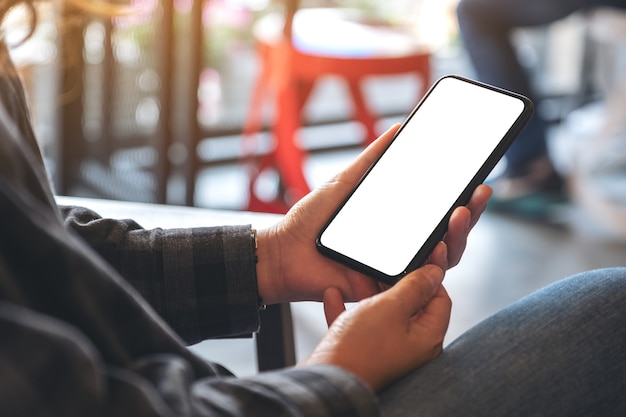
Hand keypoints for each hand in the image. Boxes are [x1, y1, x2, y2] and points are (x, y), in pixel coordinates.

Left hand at [256, 124, 491, 304]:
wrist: (282, 253)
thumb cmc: (311, 221)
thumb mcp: (345, 183)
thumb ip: (372, 161)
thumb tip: (398, 130)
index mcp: (397, 224)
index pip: (439, 214)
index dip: (463, 200)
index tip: (478, 180)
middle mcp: (402, 248)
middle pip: (448, 237)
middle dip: (470, 216)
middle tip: (478, 194)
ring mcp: (396, 269)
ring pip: (441, 259)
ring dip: (457, 237)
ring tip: (462, 213)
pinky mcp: (384, 287)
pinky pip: (416, 281)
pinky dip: (432, 263)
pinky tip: (438, 244)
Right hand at [300, 260, 450, 391]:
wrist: (325, 379)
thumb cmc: (360, 349)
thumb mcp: (391, 307)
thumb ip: (415, 287)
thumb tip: (435, 272)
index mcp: (426, 338)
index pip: (439, 298)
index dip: (430, 275)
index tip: (420, 256)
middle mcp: (410, 347)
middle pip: (409, 304)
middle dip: (392, 280)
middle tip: (384, 262)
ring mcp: (385, 351)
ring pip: (381, 313)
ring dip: (368, 291)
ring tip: (356, 273)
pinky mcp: (362, 353)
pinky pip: (358, 325)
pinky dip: (349, 309)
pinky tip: (334, 295)